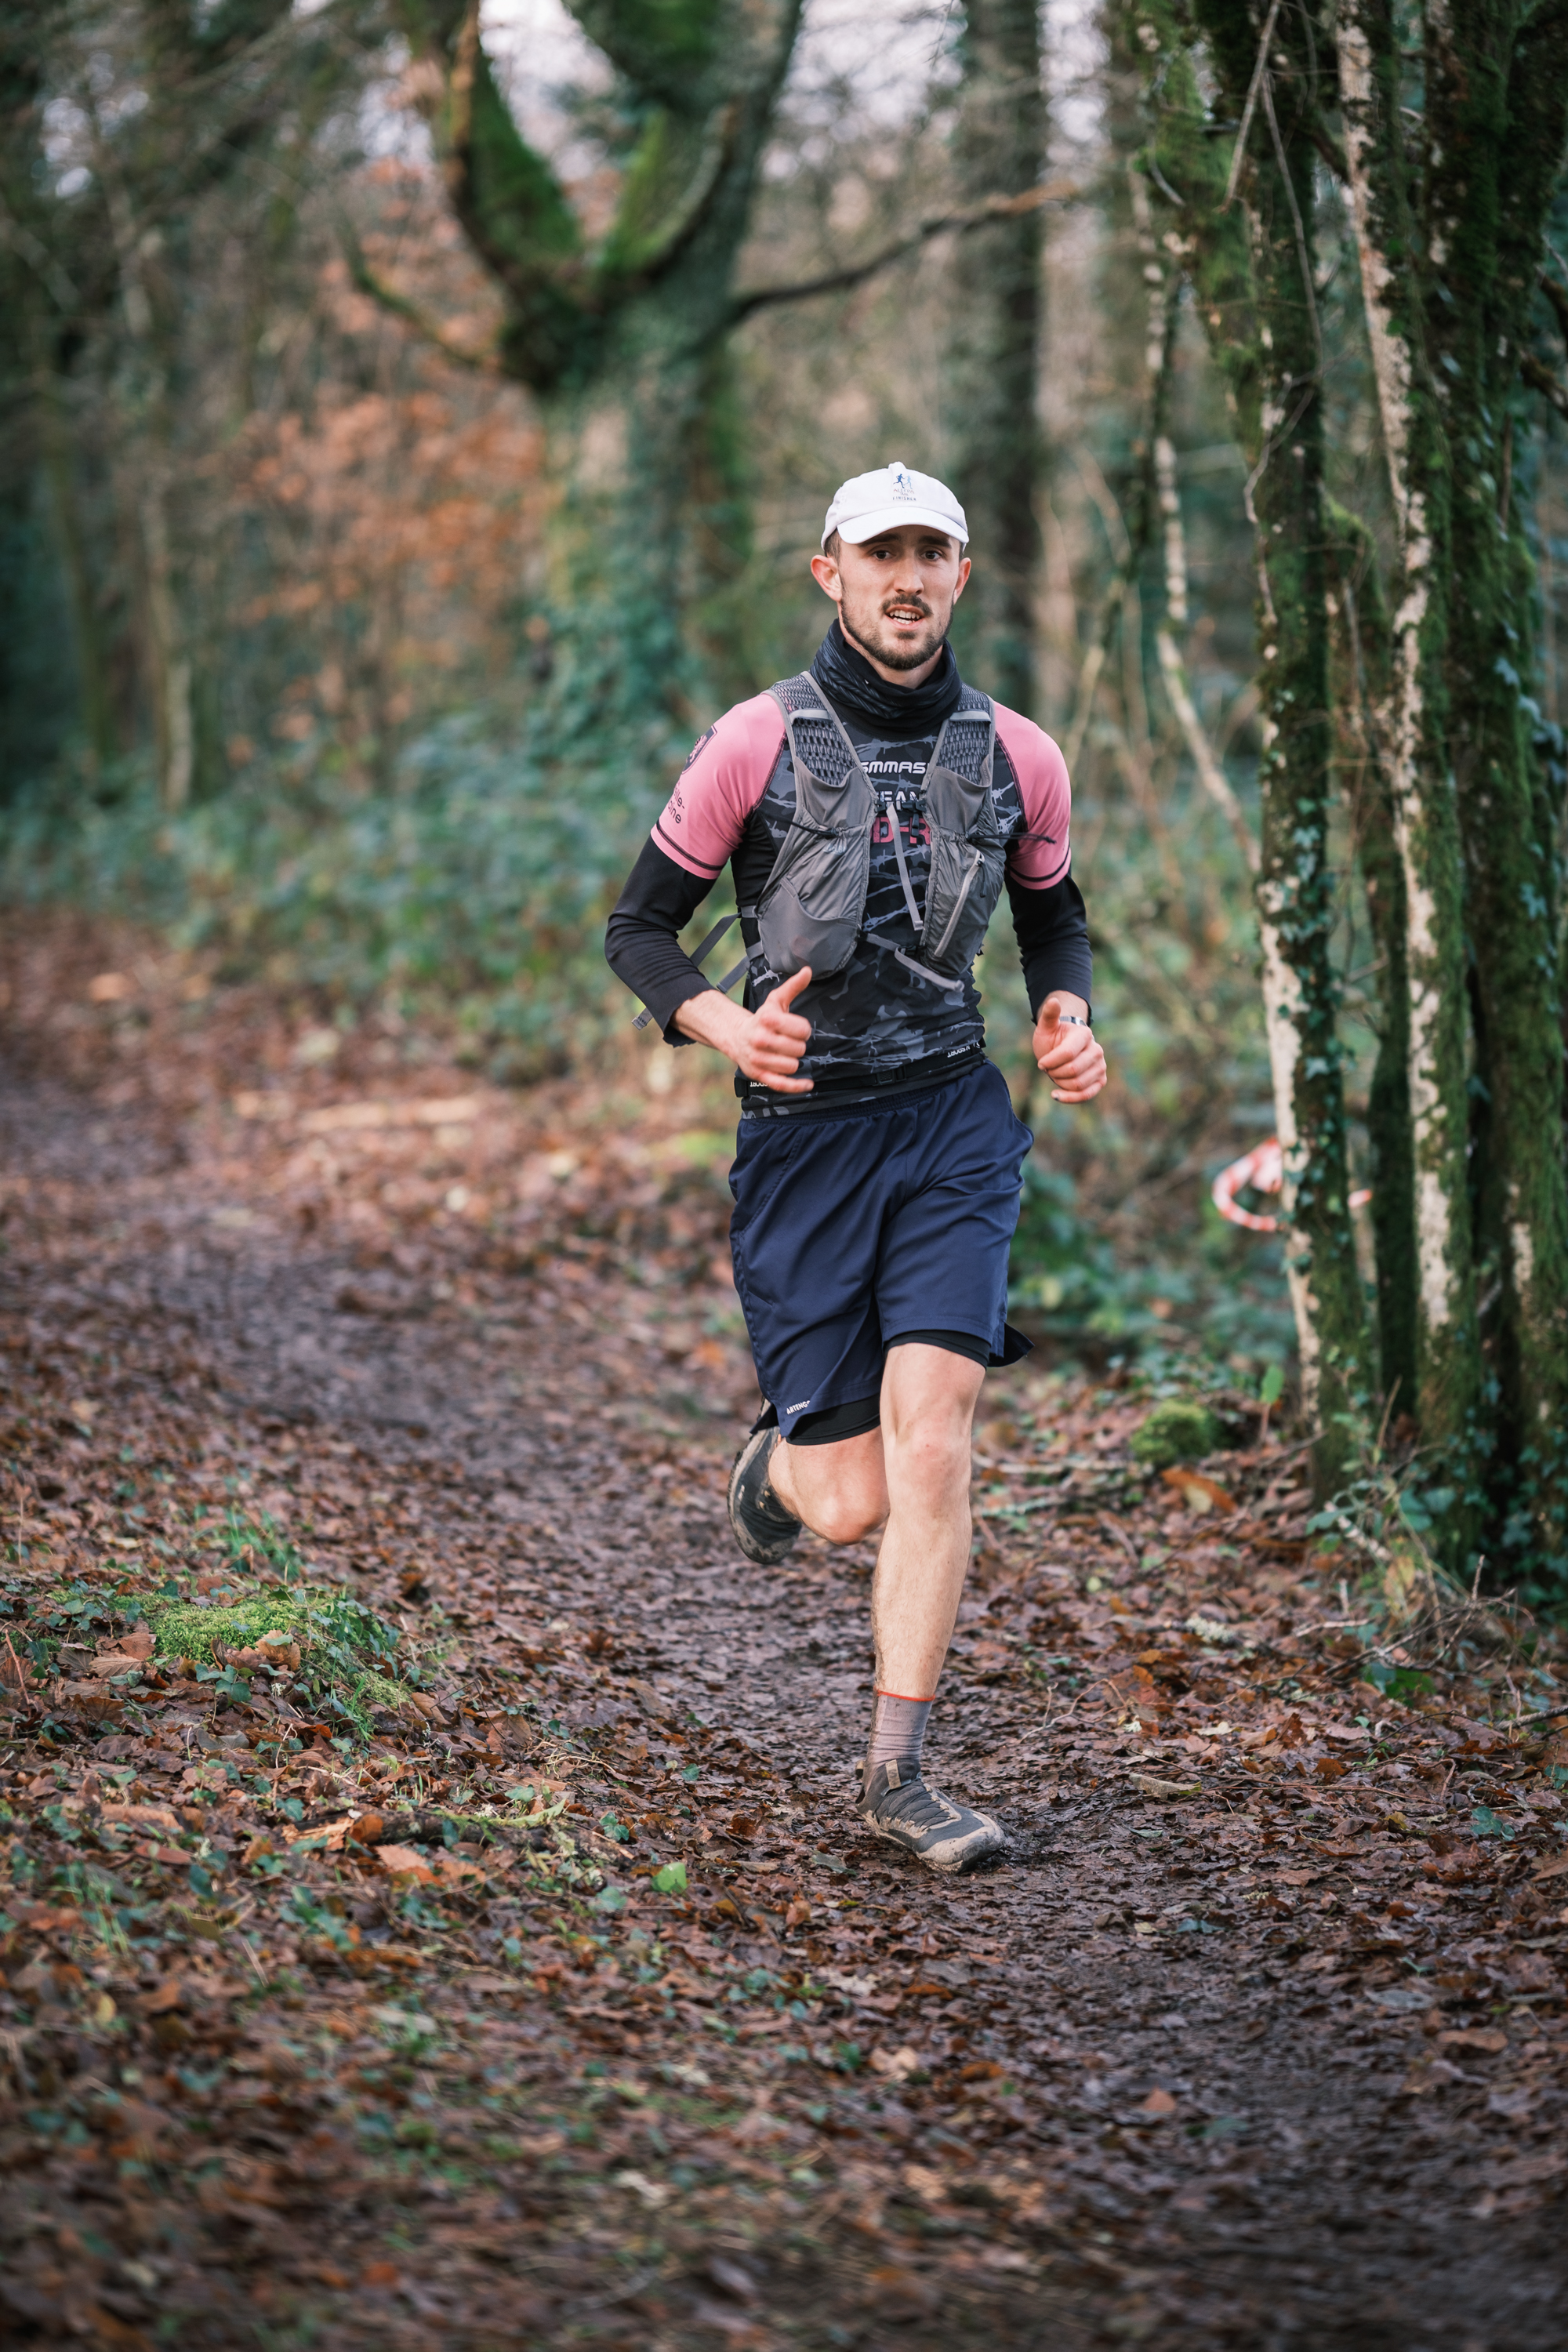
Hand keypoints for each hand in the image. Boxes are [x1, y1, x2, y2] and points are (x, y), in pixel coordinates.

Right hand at [675, 965, 814, 1090]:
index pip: (801, 1030)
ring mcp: (759, 1059)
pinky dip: (796, 1086)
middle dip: (799, 1046)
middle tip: (791, 1042)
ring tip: (787, 1054)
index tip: (797, 1029)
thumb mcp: (775, 1001)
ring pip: (792, 1066)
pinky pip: (781, 1085)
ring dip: (794, 1061)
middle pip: (798, 1049)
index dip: (803, 1030)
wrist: (735, 1036)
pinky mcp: (758, 1075)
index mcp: (767, 1019)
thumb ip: (793, 987)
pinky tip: (808, 1084)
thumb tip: (808, 971)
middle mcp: (761, 1039)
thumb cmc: (761, 1019)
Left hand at [1032, 993, 1106, 1103]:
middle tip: (1048, 1069)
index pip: (1067, 1054)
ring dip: (1060, 1083)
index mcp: (1084, 1034)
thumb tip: (1054, 1001)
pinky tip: (1055, 1095)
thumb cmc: (1052, 1038)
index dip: (1050, 1062)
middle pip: (1073, 1071)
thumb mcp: (1046, 1027)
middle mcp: (1097, 1050)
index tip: (1041, 1063)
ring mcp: (1101, 1066)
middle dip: (1054, 1073)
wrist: (1062, 1049)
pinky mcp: (1100, 1081)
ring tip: (1054, 1075)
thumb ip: (1049, 1015)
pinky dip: (1069, 1098)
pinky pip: (1087, 1095)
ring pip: (1078, 1084)